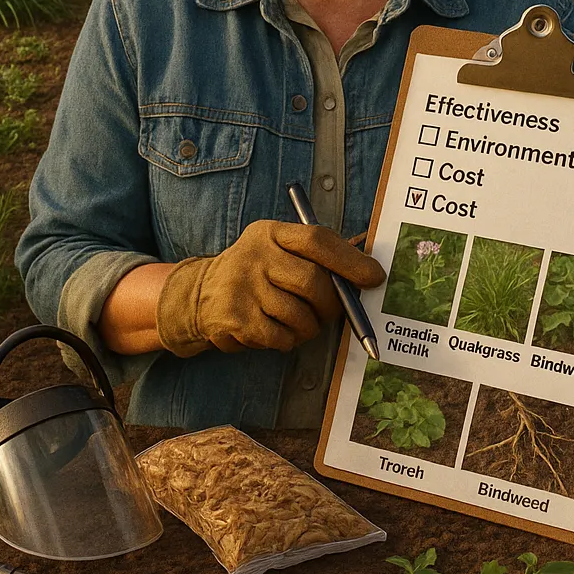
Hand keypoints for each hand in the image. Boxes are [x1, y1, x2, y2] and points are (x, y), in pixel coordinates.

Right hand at [156, 220, 386, 355]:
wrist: (198, 296)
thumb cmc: (256, 275)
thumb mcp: (278, 251)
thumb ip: (317, 256)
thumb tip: (369, 270)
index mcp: (271, 233)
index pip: (317, 239)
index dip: (350, 260)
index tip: (375, 277)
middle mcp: (255, 255)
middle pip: (313, 282)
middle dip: (331, 304)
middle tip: (331, 313)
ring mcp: (243, 286)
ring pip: (300, 316)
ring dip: (308, 328)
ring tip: (297, 323)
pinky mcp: (235, 317)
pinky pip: (281, 337)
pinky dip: (287, 341)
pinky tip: (275, 332)